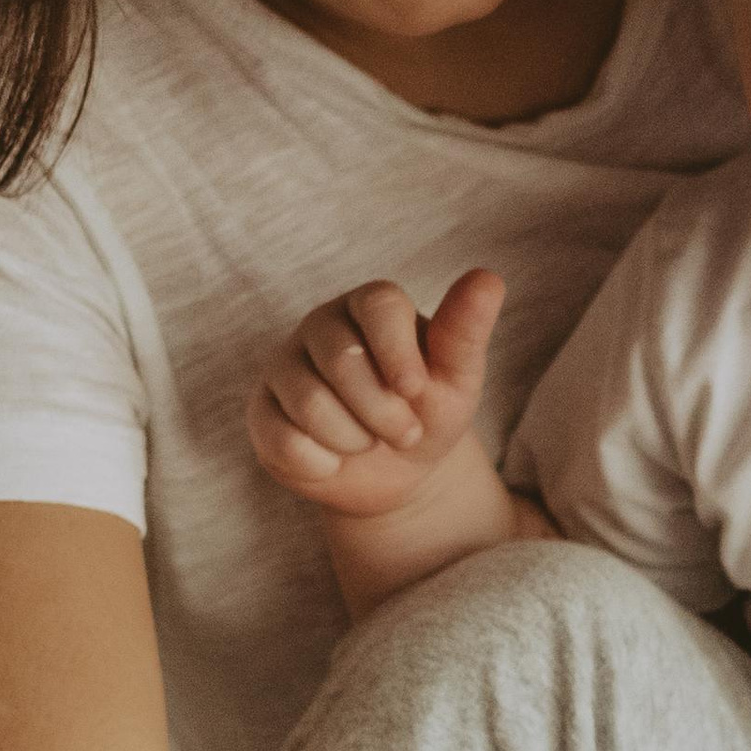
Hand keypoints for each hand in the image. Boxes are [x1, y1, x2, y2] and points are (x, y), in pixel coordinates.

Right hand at [247, 269, 507, 520]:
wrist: (397, 472)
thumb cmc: (428, 412)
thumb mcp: (457, 379)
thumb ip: (466, 331)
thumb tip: (488, 278)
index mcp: (371, 305)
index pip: (378, 304)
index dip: (397, 351)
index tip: (416, 390)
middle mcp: (321, 326)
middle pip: (340, 357)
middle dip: (382, 410)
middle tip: (405, 432)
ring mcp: (285, 366)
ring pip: (308, 402)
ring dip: (354, 439)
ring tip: (369, 441)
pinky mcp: (262, 411)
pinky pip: (284, 440)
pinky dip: (321, 463)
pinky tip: (334, 459)